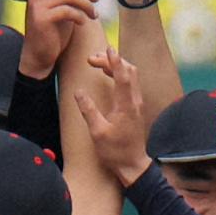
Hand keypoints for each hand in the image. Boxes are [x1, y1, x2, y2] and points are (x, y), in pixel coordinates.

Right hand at [21, 0, 97, 76]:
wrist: (40, 57)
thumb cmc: (52, 33)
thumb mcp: (66, 9)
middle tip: (95, 0)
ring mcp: (37, 5)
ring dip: (87, 5)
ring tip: (92, 15)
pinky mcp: (41, 17)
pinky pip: (68, 9)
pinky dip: (80, 15)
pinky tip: (82, 22)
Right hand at [72, 48, 148, 184]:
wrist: (133, 165)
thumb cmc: (115, 151)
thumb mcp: (97, 132)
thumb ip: (88, 110)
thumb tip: (78, 92)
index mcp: (127, 105)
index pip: (123, 76)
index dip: (114, 61)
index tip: (106, 49)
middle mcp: (135, 101)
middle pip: (129, 70)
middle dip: (112, 60)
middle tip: (92, 59)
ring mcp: (137, 104)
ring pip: (131, 75)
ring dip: (117, 66)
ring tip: (98, 63)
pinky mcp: (135, 108)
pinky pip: (130, 83)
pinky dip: (120, 74)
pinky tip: (109, 76)